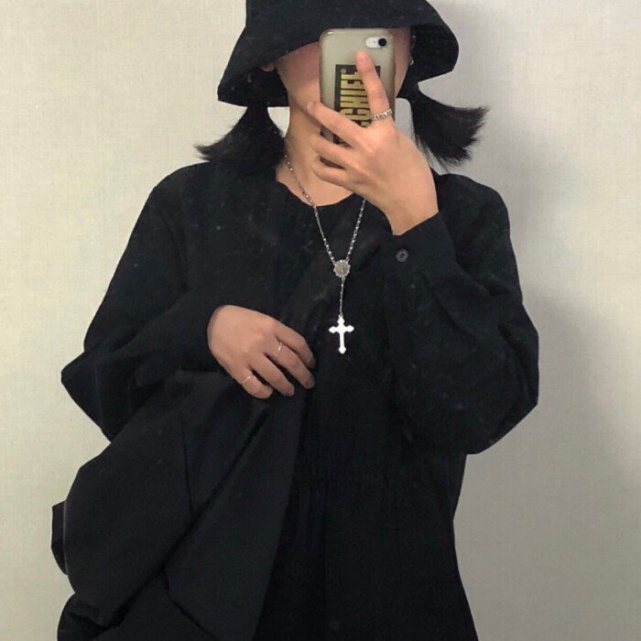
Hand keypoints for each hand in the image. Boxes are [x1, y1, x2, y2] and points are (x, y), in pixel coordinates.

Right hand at [207, 305, 315, 398]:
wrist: (212, 321)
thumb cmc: (241, 320)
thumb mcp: (263, 319)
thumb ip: (278, 333)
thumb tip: (296, 352)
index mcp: (272, 326)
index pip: (298, 344)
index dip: (308, 357)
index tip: (312, 365)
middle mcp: (263, 341)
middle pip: (291, 362)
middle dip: (303, 375)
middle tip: (309, 383)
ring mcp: (249, 356)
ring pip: (275, 376)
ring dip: (286, 386)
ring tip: (290, 391)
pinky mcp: (236, 368)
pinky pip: (254, 386)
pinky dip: (264, 392)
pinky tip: (268, 391)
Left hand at [305, 50, 438, 232]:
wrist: (411, 201)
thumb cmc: (413, 172)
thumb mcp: (403, 142)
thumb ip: (385, 130)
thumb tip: (371, 120)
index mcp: (386, 133)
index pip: (376, 98)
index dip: (367, 75)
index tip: (359, 57)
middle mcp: (367, 147)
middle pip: (336, 123)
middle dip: (319, 111)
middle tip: (311, 105)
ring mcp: (355, 166)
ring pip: (324, 148)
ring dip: (316, 140)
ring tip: (316, 137)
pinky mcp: (349, 182)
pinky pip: (324, 171)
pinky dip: (319, 164)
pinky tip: (320, 160)